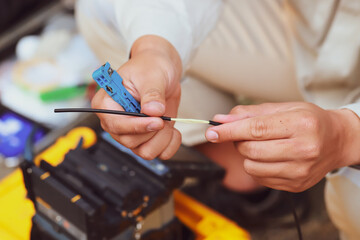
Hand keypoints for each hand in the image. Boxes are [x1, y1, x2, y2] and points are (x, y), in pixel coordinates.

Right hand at [92, 35, 181, 159]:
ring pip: (145, 151)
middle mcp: (117, 122)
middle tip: (163, 114)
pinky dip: (170, 145)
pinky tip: (173, 130)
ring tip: (167, 119)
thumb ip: (152, 93)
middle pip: (130, 142)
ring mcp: (132, 132)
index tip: (157, 120)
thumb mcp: (151, 75)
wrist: (162, 70)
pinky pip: (158, 153)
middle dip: (153, 131)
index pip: (116, 125)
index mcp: (107, 104)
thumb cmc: (150, 67)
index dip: (137, 126)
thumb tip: (153, 110)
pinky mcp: (146, 138)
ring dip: (162, 138)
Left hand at [205, 102, 359, 191]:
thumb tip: (222, 119)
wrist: (337, 141)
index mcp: (301, 124)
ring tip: (259, 145)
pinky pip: (260, 179)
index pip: (255, 129)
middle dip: (238, 142)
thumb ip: (250, 113)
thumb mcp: (283, 108)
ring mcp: (300, 171)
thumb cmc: (309, 121)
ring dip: (246, 156)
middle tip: (244, 134)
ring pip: (252, 167)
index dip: (229, 131)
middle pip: (250, 150)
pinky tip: (269, 157)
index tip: (211, 132)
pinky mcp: (296, 185)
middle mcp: (304, 149)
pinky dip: (256, 167)